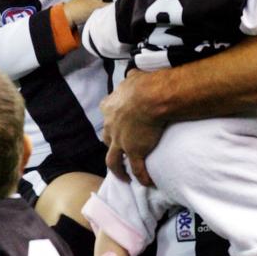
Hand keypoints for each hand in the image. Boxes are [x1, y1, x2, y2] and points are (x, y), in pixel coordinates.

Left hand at [101, 71, 164, 185]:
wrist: (150, 97)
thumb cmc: (143, 84)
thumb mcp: (133, 77)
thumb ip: (131, 77)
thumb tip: (133, 72)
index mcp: (109, 108)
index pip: (106, 115)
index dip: (111, 121)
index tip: (117, 123)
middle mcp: (110, 126)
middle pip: (106, 139)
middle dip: (112, 145)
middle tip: (121, 149)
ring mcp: (120, 142)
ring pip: (113, 161)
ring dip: (118, 170)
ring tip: (123, 177)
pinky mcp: (133, 152)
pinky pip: (136, 169)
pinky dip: (141, 178)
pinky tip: (147, 183)